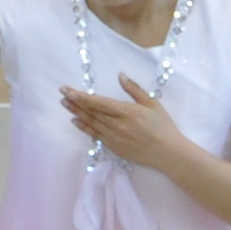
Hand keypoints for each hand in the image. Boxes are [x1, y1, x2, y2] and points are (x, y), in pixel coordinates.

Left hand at [62, 76, 204, 180]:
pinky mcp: (114, 148)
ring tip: (65, 104)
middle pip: (92, 112)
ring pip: (91, 123)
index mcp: (127, 112)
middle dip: (75, 102)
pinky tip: (76, 121)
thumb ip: (134, 89)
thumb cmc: (163, 126)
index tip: (68, 90)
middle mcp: (117, 125)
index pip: (98, 103)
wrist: (168, 154)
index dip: (81, 96)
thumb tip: (120, 76)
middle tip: (62, 94)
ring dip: (77, 113)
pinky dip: (84, 127)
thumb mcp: (152, 103)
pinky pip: (96, 135)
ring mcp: (114, 138)